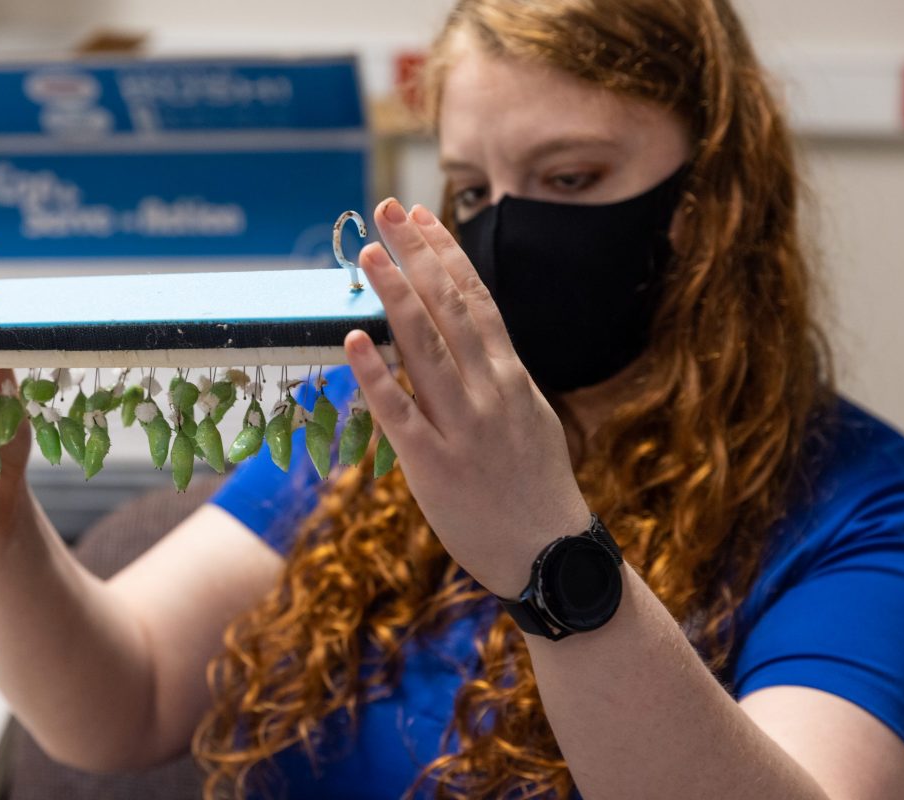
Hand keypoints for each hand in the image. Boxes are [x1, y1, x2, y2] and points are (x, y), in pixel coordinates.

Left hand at [343, 200, 590, 597]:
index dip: (445, 253)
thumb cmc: (536, 484)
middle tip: (386, 210)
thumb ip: (498, 375)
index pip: (476, 298)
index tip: (420, 215)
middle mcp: (489, 389)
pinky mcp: (434, 464)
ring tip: (369, 255)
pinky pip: (399, 412)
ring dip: (396, 296)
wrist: (549, 552)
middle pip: (449, 308)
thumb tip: (473, 338)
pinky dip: (376, 375)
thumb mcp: (529, 415)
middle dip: (416, 254)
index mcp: (511, 374)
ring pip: (426, 348)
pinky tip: (354, 339)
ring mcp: (463, 425)